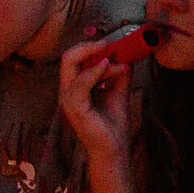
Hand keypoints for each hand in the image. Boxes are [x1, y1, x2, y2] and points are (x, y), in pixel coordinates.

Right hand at [58, 39, 135, 162]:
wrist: (113, 149)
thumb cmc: (112, 125)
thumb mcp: (118, 93)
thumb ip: (118, 76)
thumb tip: (126, 58)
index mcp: (75, 87)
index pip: (74, 59)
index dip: (90, 48)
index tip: (111, 44)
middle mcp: (67, 91)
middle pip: (68, 58)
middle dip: (87, 46)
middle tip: (107, 43)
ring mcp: (68, 99)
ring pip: (72, 66)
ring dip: (97, 59)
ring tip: (116, 60)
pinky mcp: (74, 108)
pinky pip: (80, 84)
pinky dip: (94, 72)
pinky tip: (108, 65)